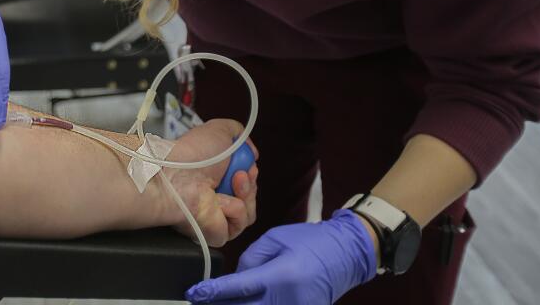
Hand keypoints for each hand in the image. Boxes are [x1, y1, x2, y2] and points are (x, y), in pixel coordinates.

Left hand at [160, 119, 258, 245]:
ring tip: (231, 183)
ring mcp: (217, 215)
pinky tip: (219, 201)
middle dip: (249, 181)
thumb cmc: (191, 155)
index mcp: (213, 174)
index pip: (244, 179)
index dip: (250, 171)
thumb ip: (237, 133)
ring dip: (245, 194)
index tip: (248, 163)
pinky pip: (240, 223)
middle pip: (249, 194)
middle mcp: (215, 195)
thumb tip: (251, 151)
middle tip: (238, 173)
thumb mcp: (218, 130)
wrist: (177, 178)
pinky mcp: (218, 232)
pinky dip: (235, 210)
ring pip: (249, 211)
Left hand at [186, 209, 376, 303]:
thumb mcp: (275, 240)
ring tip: (221, 301)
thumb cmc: (310, 242)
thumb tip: (234, 279)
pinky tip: (246, 301)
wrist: (345, 255)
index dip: (213, 293)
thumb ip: (251, 260)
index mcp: (280, 276)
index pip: (239, 288)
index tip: (195, 294)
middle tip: (203, 300)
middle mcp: (288, 300)